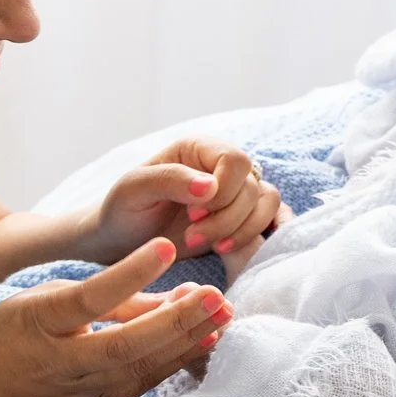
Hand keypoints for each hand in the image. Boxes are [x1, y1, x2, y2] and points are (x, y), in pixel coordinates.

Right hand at [0, 239, 233, 396]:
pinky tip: (204, 342)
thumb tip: (166, 291)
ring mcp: (82, 394)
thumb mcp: (36, 304)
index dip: (130, 274)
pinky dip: (175, 361)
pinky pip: (142, 383)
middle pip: (129, 344)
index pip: (91, 298)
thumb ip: (100, 299)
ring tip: (223, 314)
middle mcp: (63, 364)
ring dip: (188, 341)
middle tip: (217, 294)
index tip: (166, 246)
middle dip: (178, 320)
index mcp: (39, 324)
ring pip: (144, 368)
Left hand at [76, 138, 284, 265]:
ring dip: (245, 230)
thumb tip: (211, 186)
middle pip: (252, 187)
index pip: (235, 160)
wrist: (122, 243)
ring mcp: (236, 193)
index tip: (192, 215)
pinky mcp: (242, 219)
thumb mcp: (133, 190)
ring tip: (214, 247)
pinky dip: (271, 231)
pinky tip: (254, 246)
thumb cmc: (122, 211)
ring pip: (267, 203)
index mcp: (198, 149)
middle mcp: (222, 167)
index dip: (222, 192)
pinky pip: (273, 218)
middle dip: (227, 219)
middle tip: (192, 236)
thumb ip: (170, 180)